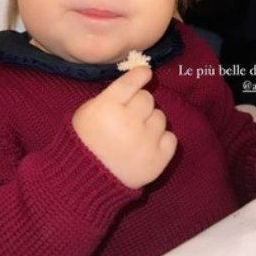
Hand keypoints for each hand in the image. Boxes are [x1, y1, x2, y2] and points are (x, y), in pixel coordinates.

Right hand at [72, 66, 176, 188]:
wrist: (86, 182)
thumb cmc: (84, 143)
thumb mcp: (86, 112)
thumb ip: (109, 97)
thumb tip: (133, 83)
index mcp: (107, 107)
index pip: (131, 82)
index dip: (140, 75)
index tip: (145, 73)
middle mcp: (128, 121)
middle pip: (147, 99)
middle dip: (140, 105)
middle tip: (130, 117)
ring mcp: (145, 141)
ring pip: (160, 117)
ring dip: (150, 122)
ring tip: (136, 135)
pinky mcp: (158, 160)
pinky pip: (171, 138)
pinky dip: (161, 140)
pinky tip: (147, 146)